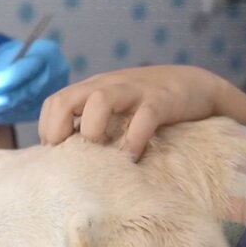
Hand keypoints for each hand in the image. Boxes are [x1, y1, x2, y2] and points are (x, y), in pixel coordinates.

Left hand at [0, 39, 69, 124]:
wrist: (27, 65)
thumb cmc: (14, 57)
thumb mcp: (6, 56)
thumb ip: (1, 71)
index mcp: (48, 53)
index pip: (28, 68)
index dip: (8, 79)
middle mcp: (57, 73)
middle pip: (29, 91)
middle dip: (2, 101)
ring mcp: (55, 92)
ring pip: (27, 106)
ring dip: (2, 112)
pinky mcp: (49, 108)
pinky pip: (26, 115)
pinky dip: (7, 117)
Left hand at [38, 65, 245, 160]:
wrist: (197, 86)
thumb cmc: (150, 106)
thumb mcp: (117, 110)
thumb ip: (95, 124)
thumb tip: (70, 160)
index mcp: (93, 89)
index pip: (54, 103)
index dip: (49, 131)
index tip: (59, 157)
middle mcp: (108, 86)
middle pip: (64, 100)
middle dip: (58, 130)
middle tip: (72, 156)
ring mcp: (134, 91)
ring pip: (98, 101)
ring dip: (93, 129)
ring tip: (102, 152)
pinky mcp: (162, 100)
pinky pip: (144, 117)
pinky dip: (134, 139)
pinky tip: (134, 157)